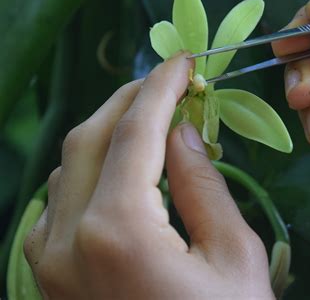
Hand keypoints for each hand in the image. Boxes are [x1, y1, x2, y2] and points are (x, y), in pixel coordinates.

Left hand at [24, 53, 273, 299]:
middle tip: (168, 84)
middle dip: (131, 100)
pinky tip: (123, 166)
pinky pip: (61, 200)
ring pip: (69, 166)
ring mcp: (47, 259)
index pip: (136, 131)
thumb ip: (204, 184)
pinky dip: (92, 169)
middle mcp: (65, 239)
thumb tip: (184, 131)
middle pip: (91, 138)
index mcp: (117, 231)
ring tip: (152, 120)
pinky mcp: (47, 273)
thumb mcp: (233, 255)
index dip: (162, 88)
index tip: (184, 64)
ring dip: (110, 132)